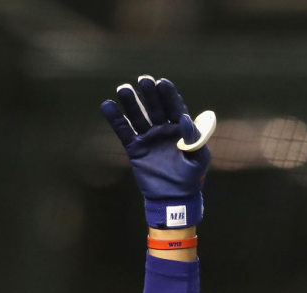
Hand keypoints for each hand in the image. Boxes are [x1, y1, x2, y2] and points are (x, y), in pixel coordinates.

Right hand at [100, 75, 210, 227]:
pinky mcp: (135, 148)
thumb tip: (185, 118)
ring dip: (131, 103)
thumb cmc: (191, 177)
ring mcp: (148, 137)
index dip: (168, 95)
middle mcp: (163, 129)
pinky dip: (116, 119)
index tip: (162, 83)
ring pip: (138, 116)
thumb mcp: (199, 158)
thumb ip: (194, 139)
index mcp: (181, 129)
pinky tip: (107, 105)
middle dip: (149, 94)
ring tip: (123, 89)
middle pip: (155, 107)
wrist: (174, 198)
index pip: (174, 107)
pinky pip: (124, 131)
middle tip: (143, 80)